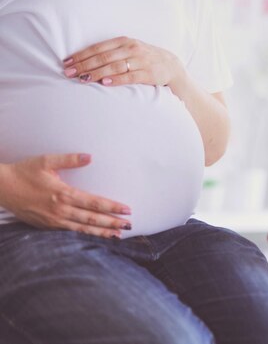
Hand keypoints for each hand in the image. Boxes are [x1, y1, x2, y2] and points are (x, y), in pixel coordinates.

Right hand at [0, 154, 132, 237]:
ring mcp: (54, 221)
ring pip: (83, 228)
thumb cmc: (24, 172)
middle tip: (129, 225)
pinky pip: (71, 232)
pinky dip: (85, 234)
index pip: (94, 203)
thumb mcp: (46, 161)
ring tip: (118, 234)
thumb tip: (89, 157)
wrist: (1, 188)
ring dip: (102, 232)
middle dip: (112, 222)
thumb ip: (69, 159)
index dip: (112, 207)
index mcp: (63, 194)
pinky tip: (96, 236)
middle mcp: (60, 210)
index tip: (127, 209)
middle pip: (92, 219)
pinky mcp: (48, 226)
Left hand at [62, 36, 184, 86]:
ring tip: (82, 79)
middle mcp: (132, 49)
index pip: (98, 48)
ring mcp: (141, 61)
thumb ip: (112, 52)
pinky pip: (129, 76)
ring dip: (96, 73)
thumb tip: (85, 59)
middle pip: (103, 57)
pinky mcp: (148, 74)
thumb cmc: (145, 58)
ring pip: (114, 66)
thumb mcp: (130, 49)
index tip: (66, 63)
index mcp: (124, 41)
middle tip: (68, 73)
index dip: (81, 55)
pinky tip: (104, 83)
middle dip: (84, 65)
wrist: (171, 66)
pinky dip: (116, 79)